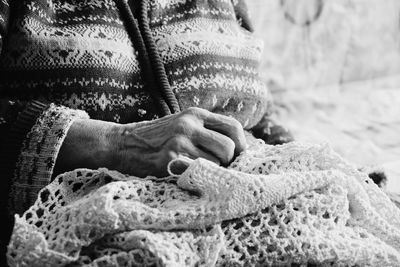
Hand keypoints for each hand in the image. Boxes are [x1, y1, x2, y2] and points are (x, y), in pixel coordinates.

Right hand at [54, 107, 246, 176]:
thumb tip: (238, 147)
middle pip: (229, 147)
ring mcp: (179, 142)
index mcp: (195, 114)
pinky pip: (197, 173)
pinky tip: (185, 174)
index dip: (242, 144)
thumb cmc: (158, 138)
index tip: (238, 156)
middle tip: (217, 167)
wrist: (124, 144)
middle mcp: (189, 125)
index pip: (233, 127)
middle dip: (229, 161)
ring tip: (197, 169)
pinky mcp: (169, 160)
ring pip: (216, 163)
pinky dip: (197, 178)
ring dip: (212, 171)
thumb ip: (207, 131)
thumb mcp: (183, 124)